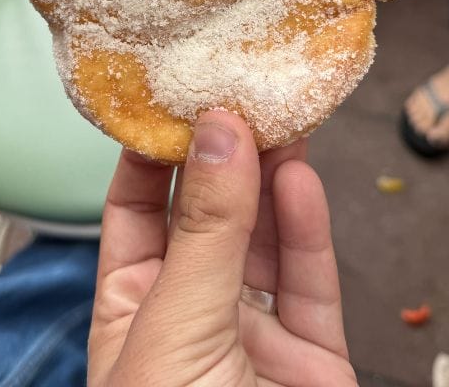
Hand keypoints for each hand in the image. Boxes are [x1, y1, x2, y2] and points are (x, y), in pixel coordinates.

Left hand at [88, 111, 355, 385]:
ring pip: (268, 242)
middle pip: (211, 219)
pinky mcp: (314, 352)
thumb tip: (220, 136)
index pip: (137, 215)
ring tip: (281, 119)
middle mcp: (194, 318)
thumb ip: (206, 230)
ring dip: (274, 179)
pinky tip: (301, 180)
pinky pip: (311, 280)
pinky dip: (309, 228)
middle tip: (244, 96)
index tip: (177, 99)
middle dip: (227, 157)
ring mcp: (257, 335)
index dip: (155, 156)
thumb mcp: (175, 324)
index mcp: (133, 314)